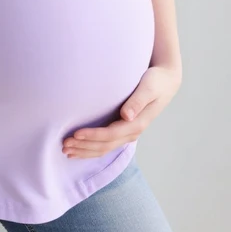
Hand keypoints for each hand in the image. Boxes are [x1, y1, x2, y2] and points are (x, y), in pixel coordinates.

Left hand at [62, 64, 181, 158]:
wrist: (166, 82)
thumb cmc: (155, 81)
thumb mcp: (149, 87)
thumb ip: (138, 101)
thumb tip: (126, 116)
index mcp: (137, 123)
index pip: (111, 134)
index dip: (93, 135)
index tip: (75, 134)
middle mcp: (132, 131)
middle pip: (105, 145)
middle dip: (84, 147)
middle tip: (64, 145)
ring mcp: (128, 132)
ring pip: (104, 148)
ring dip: (85, 151)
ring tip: (66, 150)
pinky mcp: (123, 129)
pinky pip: (106, 144)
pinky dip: (91, 148)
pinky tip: (78, 149)